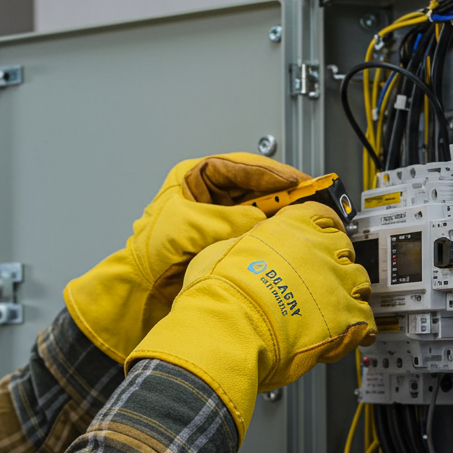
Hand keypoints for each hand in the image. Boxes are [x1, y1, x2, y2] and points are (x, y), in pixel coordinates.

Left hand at [64, 152, 305, 362]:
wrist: (142, 286)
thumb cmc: (150, 251)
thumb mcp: (189, 226)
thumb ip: (227, 219)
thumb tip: (260, 218)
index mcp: (195, 176)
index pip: (242, 166)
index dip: (273, 173)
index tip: (299, 181)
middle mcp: (210, 192)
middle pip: (256, 184)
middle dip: (283, 192)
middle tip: (310, 198)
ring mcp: (219, 214)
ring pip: (259, 206)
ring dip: (279, 212)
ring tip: (303, 215)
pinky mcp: (226, 236)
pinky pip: (255, 228)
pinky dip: (270, 231)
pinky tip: (284, 234)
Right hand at [127, 202, 375, 440]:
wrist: (229, 326)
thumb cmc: (220, 290)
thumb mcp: (224, 248)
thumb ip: (248, 245)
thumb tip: (246, 249)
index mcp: (294, 226)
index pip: (322, 216)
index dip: (322, 228)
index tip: (321, 235)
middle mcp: (321, 249)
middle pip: (344, 249)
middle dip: (335, 262)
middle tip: (321, 276)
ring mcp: (337, 283)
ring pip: (360, 283)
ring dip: (350, 293)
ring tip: (335, 306)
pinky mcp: (345, 320)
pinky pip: (367, 323)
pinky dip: (360, 330)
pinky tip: (349, 335)